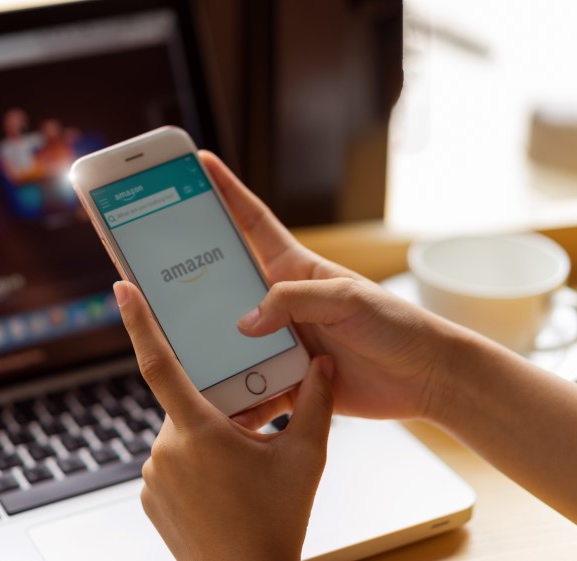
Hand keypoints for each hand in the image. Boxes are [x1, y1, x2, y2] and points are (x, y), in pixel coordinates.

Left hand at [115, 280, 333, 560]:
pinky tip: (224, 488)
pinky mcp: (149, 497)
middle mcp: (166, 448)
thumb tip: (324, 363)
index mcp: (199, 430)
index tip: (123, 290)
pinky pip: (171, 462)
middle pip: (186, 403)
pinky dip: (195, 464)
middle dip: (215, 406)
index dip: (139, 322)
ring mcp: (153, 475)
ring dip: (207, 437)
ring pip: (180, 434)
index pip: (160, 364)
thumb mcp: (305, 458)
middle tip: (249, 429)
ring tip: (241, 470)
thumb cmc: (276, 522)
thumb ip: (316, 404)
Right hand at [196, 151, 456, 426]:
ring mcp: (281, 339)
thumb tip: (245, 324)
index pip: (252, 221)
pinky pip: (249, 383)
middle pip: (224, 282)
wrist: (424, 378)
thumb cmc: (395, 324)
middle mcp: (280, 301)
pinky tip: (212, 397)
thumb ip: (293, 301)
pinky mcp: (285, 376)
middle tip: (152, 265)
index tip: (199, 165)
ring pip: (229, 338)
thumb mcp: (347, 299)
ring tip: (172, 341)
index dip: (226, 192)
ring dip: (206, 343)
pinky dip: (232, 391)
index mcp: (294, 267)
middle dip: (189, 274)